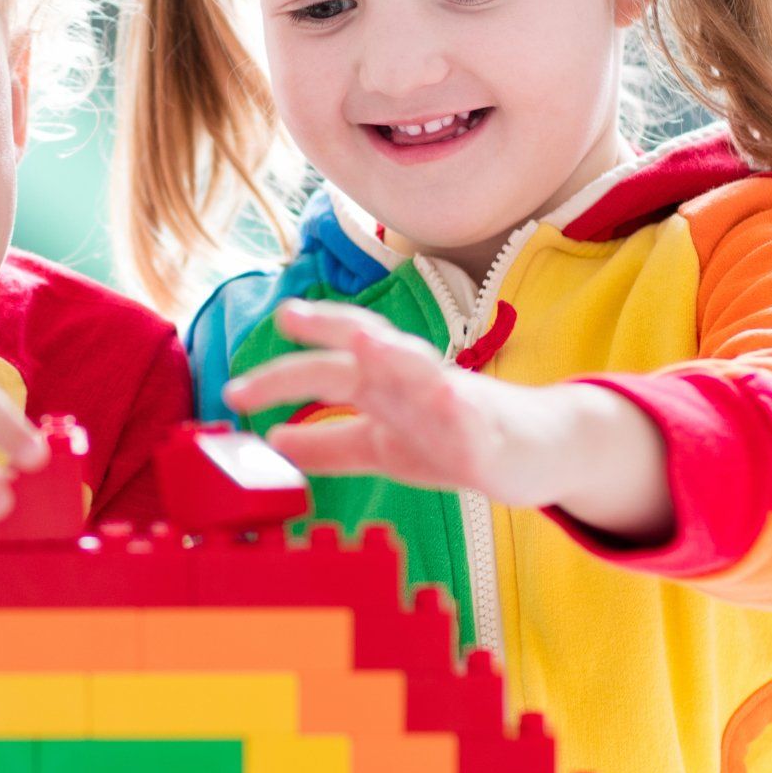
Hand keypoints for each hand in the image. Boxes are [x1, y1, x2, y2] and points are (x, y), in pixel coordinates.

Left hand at [221, 301, 672, 541]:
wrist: (533, 455)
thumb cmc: (456, 442)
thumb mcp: (382, 447)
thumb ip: (331, 443)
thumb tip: (274, 440)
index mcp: (384, 383)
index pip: (330, 363)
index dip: (286, 369)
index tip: (238, 387)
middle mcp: (413, 378)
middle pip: (366, 344)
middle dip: (327, 331)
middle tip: (286, 317)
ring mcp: (451, 397)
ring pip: (420, 364)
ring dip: (393, 349)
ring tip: (362, 342)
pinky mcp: (487, 427)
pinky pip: (470, 412)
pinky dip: (453, 402)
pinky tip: (442, 397)